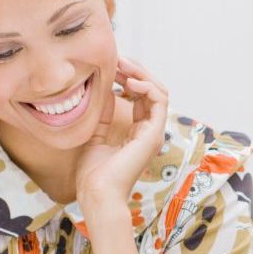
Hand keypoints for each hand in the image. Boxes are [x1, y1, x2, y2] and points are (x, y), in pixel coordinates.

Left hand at [76, 56, 168, 220]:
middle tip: (117, 59)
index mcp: (137, 133)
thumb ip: (102, 115)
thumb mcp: (94, 135)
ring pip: (159, 91)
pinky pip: (160, 100)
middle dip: (136, 71)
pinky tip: (128, 82)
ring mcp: (153, 132)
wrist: (97, 194)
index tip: (111, 67)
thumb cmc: (93, 175)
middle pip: (152, 91)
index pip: (140, 98)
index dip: (127, 79)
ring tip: (122, 65)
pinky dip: (146, 86)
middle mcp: (149, 131)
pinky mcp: (154, 133)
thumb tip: (104, 92)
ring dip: (141, 74)